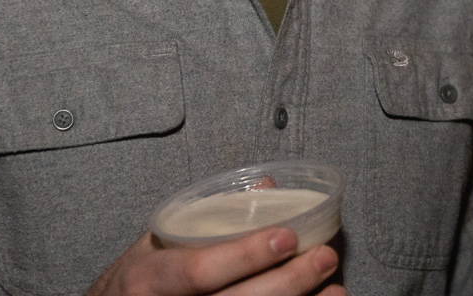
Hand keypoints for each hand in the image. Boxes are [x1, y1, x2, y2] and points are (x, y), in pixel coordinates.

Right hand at [86, 227, 343, 295]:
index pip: (200, 271)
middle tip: (324, 258)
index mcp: (149, 278)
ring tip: (336, 290)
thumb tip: (267, 186)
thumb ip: (205, 218)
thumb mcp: (154, 243)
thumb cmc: (136, 280)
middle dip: (287, 283)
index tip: (288, 237)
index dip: (246, 256)